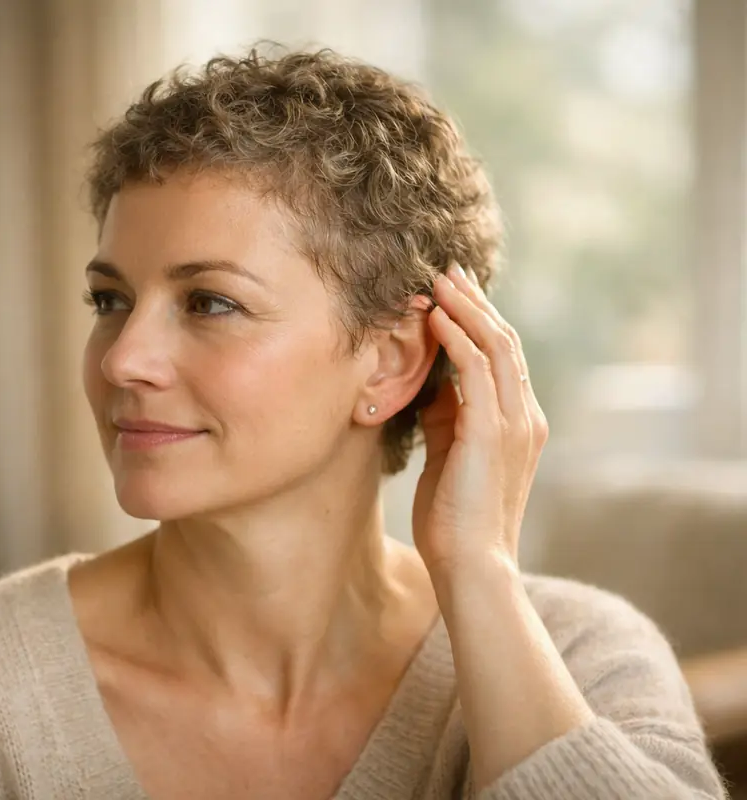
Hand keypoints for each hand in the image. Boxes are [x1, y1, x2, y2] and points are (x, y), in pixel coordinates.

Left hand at [411, 264, 548, 585]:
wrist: (470, 565)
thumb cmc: (454, 518)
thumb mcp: (449, 455)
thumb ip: (448, 418)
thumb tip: (434, 386)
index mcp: (519, 422)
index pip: (502, 357)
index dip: (478, 319)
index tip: (452, 290)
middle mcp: (525, 416)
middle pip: (504, 341)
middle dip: (474, 302)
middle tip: (447, 269)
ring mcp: (514, 423)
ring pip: (495, 347)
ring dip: (465, 309)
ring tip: (438, 281)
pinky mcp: (491, 433)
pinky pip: (477, 371)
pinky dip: (456, 339)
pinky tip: (435, 318)